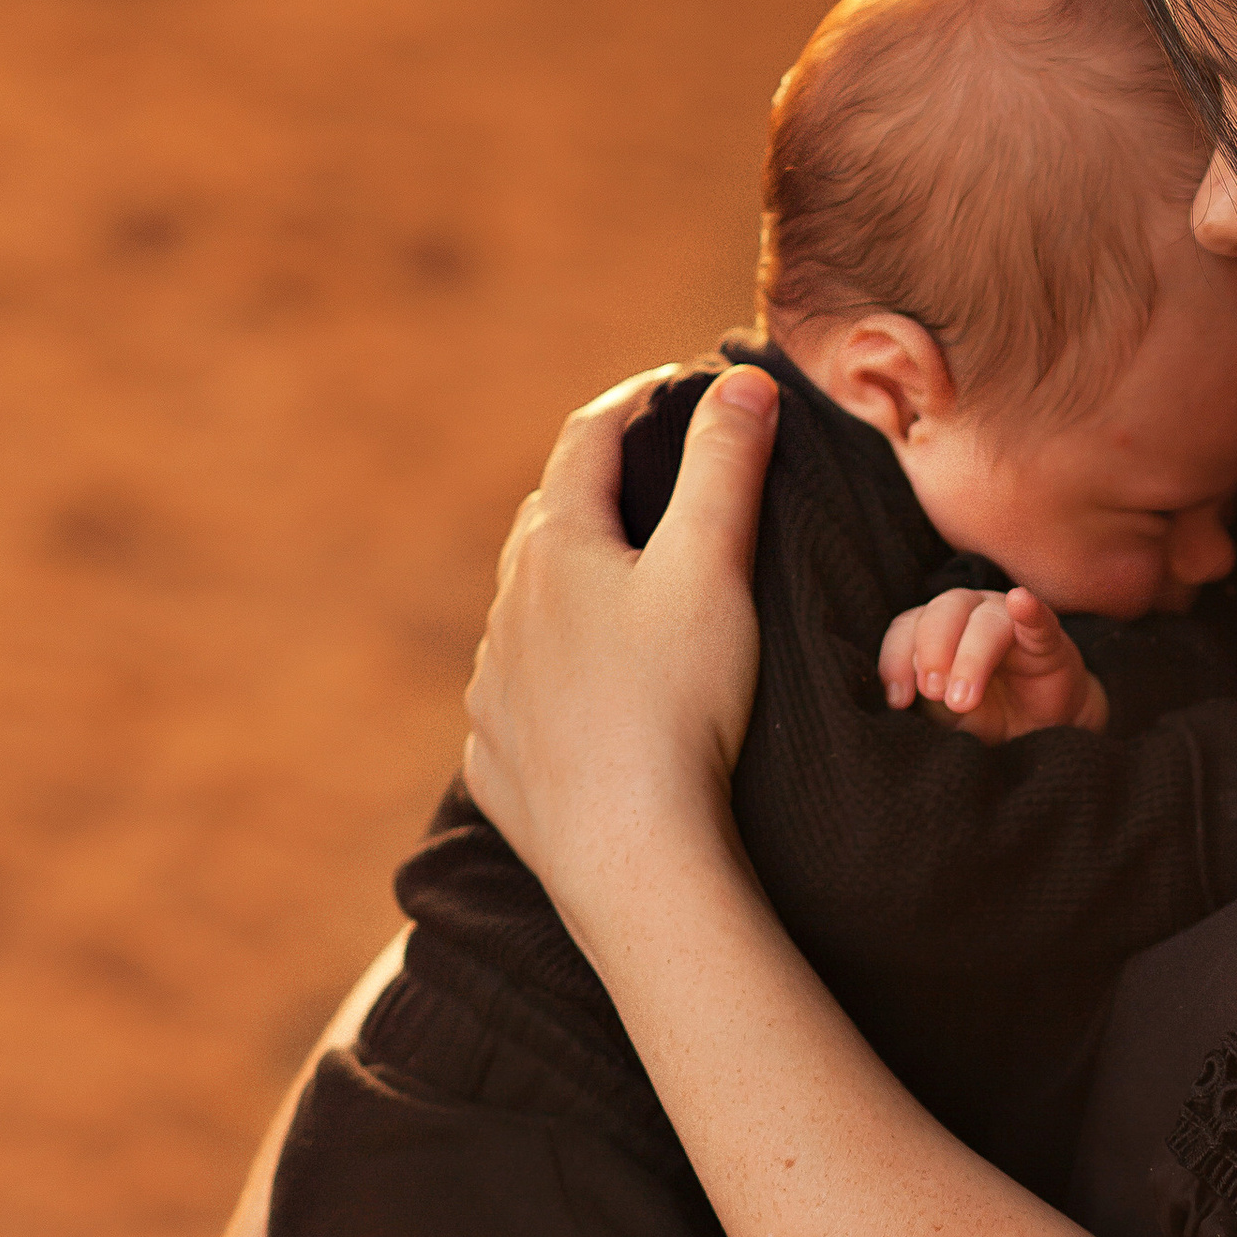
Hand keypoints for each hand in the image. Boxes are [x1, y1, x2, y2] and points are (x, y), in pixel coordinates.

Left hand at [462, 362, 779, 957]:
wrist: (631, 855)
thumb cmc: (679, 704)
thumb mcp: (714, 568)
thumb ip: (727, 467)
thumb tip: (743, 381)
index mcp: (555, 547)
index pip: (588, 440)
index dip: (637, 402)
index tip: (677, 388)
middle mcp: (507, 609)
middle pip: (548, 521)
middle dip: (597, 493)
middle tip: (650, 487)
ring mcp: (493, 689)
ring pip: (527, 613)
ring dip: (569, 591)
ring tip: (621, 599)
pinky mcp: (498, 759)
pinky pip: (520, 698)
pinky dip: (553, 678)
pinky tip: (586, 700)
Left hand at [876, 585, 1109, 739]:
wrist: (1040, 730)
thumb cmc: (985, 713)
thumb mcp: (942, 714)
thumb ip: (920, 699)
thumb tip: (896, 698)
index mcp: (936, 628)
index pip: (907, 627)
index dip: (895, 659)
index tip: (898, 701)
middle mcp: (969, 613)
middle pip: (943, 611)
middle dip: (932, 651)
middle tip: (933, 692)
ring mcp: (1009, 620)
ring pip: (985, 619)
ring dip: (971, 656)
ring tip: (963, 700)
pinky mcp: (1047, 637)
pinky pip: (1038, 617)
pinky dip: (1029, 609)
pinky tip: (1021, 601)